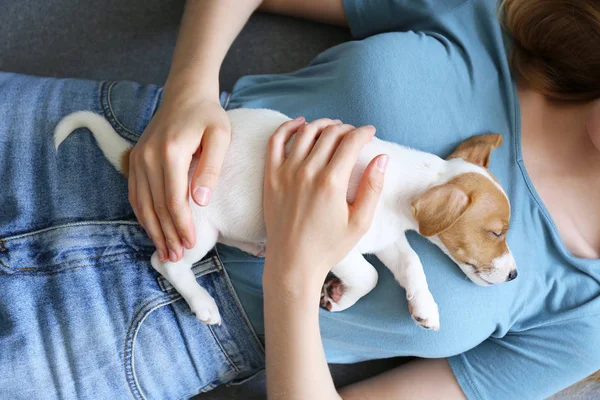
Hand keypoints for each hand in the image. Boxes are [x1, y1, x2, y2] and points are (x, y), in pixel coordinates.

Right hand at [128, 90, 230, 261]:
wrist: (185, 94)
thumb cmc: (208, 115)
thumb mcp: (220, 136)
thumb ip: (212, 168)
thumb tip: (201, 200)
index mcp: (170, 152)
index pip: (173, 200)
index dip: (182, 226)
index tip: (191, 244)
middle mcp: (148, 157)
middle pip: (156, 206)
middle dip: (167, 234)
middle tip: (177, 257)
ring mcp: (138, 158)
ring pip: (142, 204)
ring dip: (153, 230)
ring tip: (165, 251)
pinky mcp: (135, 159)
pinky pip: (135, 194)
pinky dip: (143, 215)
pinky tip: (153, 230)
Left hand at [263, 117, 387, 287]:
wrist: (293, 263)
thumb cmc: (329, 246)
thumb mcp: (360, 222)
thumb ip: (372, 187)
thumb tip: (382, 158)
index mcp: (332, 182)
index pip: (351, 142)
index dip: (364, 132)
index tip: (370, 133)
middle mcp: (307, 172)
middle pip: (330, 134)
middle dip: (346, 128)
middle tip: (354, 133)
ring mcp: (286, 172)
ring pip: (306, 132)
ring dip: (322, 124)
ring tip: (333, 127)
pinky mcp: (271, 176)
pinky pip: (276, 141)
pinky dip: (288, 127)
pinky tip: (300, 123)